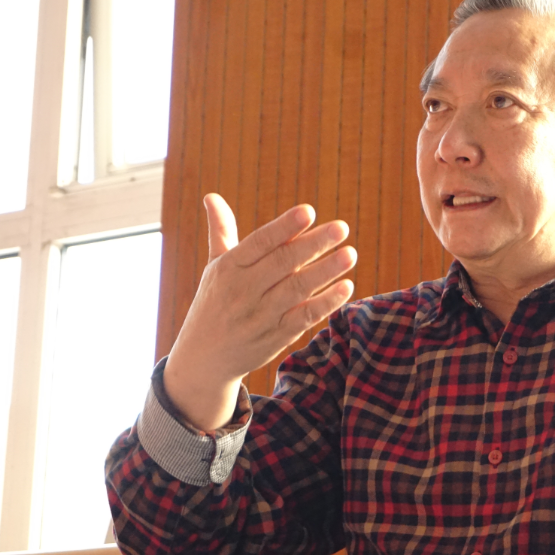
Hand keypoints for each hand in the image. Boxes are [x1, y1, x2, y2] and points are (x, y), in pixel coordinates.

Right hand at [163, 194, 356, 430]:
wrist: (203, 358)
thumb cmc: (214, 303)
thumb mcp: (215, 267)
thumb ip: (221, 231)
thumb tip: (212, 196)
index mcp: (229, 268)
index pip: (259, 242)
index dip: (284, 227)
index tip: (308, 211)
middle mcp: (243, 290)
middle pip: (283, 263)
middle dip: (314, 244)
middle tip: (341, 227)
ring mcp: (261, 315)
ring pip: (297, 289)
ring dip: (326, 271)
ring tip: (350, 254)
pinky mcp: (276, 336)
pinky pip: (305, 317)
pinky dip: (326, 303)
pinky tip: (346, 287)